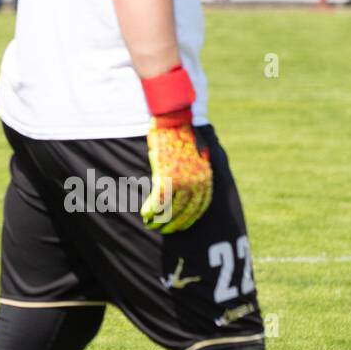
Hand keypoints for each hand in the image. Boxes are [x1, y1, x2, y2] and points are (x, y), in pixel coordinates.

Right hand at [139, 65, 211, 232]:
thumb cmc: (183, 132)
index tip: (182, 226)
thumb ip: (198, 166)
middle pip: (186, 211)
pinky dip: (150, 210)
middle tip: (166, 231)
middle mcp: (196, 182)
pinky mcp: (165, 177)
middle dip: (175, 224)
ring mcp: (181, 181)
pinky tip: (144, 215)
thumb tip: (197, 175)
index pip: (200, 206)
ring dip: (161, 220)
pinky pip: (157, 200)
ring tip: (153, 225)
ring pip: (170, 209)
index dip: (190, 219)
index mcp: (206, 177)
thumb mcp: (198, 151)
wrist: (174, 119)